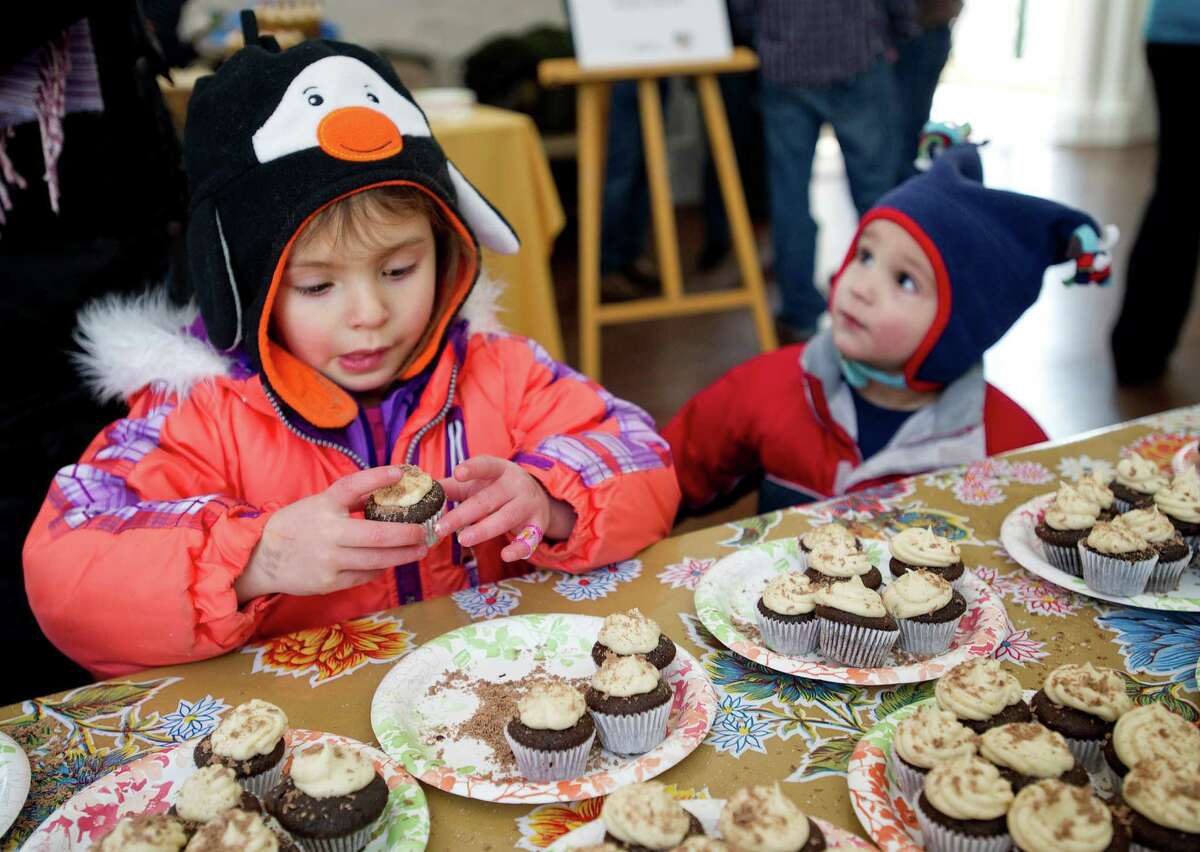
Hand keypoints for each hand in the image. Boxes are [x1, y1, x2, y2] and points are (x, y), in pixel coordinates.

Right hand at [236, 466, 428, 603]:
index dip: (377, 477)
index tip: (400, 472)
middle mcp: (328, 532)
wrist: (262, 558)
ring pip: (377, 560)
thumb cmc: (298, 525)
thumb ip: (351, 497)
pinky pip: (365, 575)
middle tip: (425, 532)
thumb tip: (389, 484)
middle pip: (378, 534)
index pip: (351, 487)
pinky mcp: (329, 582)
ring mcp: (329, 560)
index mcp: (324, 506)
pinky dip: (381, 568)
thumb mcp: (319, 503)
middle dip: (409, 534)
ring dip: (404, 555)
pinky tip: (392, 562)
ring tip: (420, 550)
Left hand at [435, 456, 576, 561]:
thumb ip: (451, 487)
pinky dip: (518, 548)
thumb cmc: (497, 489)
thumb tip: (421, 492)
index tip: (458, 473)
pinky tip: (504, 555)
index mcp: (499, 470)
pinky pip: (529, 539)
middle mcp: (516, 485)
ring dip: (484, 530)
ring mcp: (529, 504)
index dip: (472, 469)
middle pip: (488, 500)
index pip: (485, 466)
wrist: (537, 496)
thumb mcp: (477, 483)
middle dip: (463, 515)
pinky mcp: (538, 525)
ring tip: (463, 540)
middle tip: (441, 527)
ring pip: (506, 518)